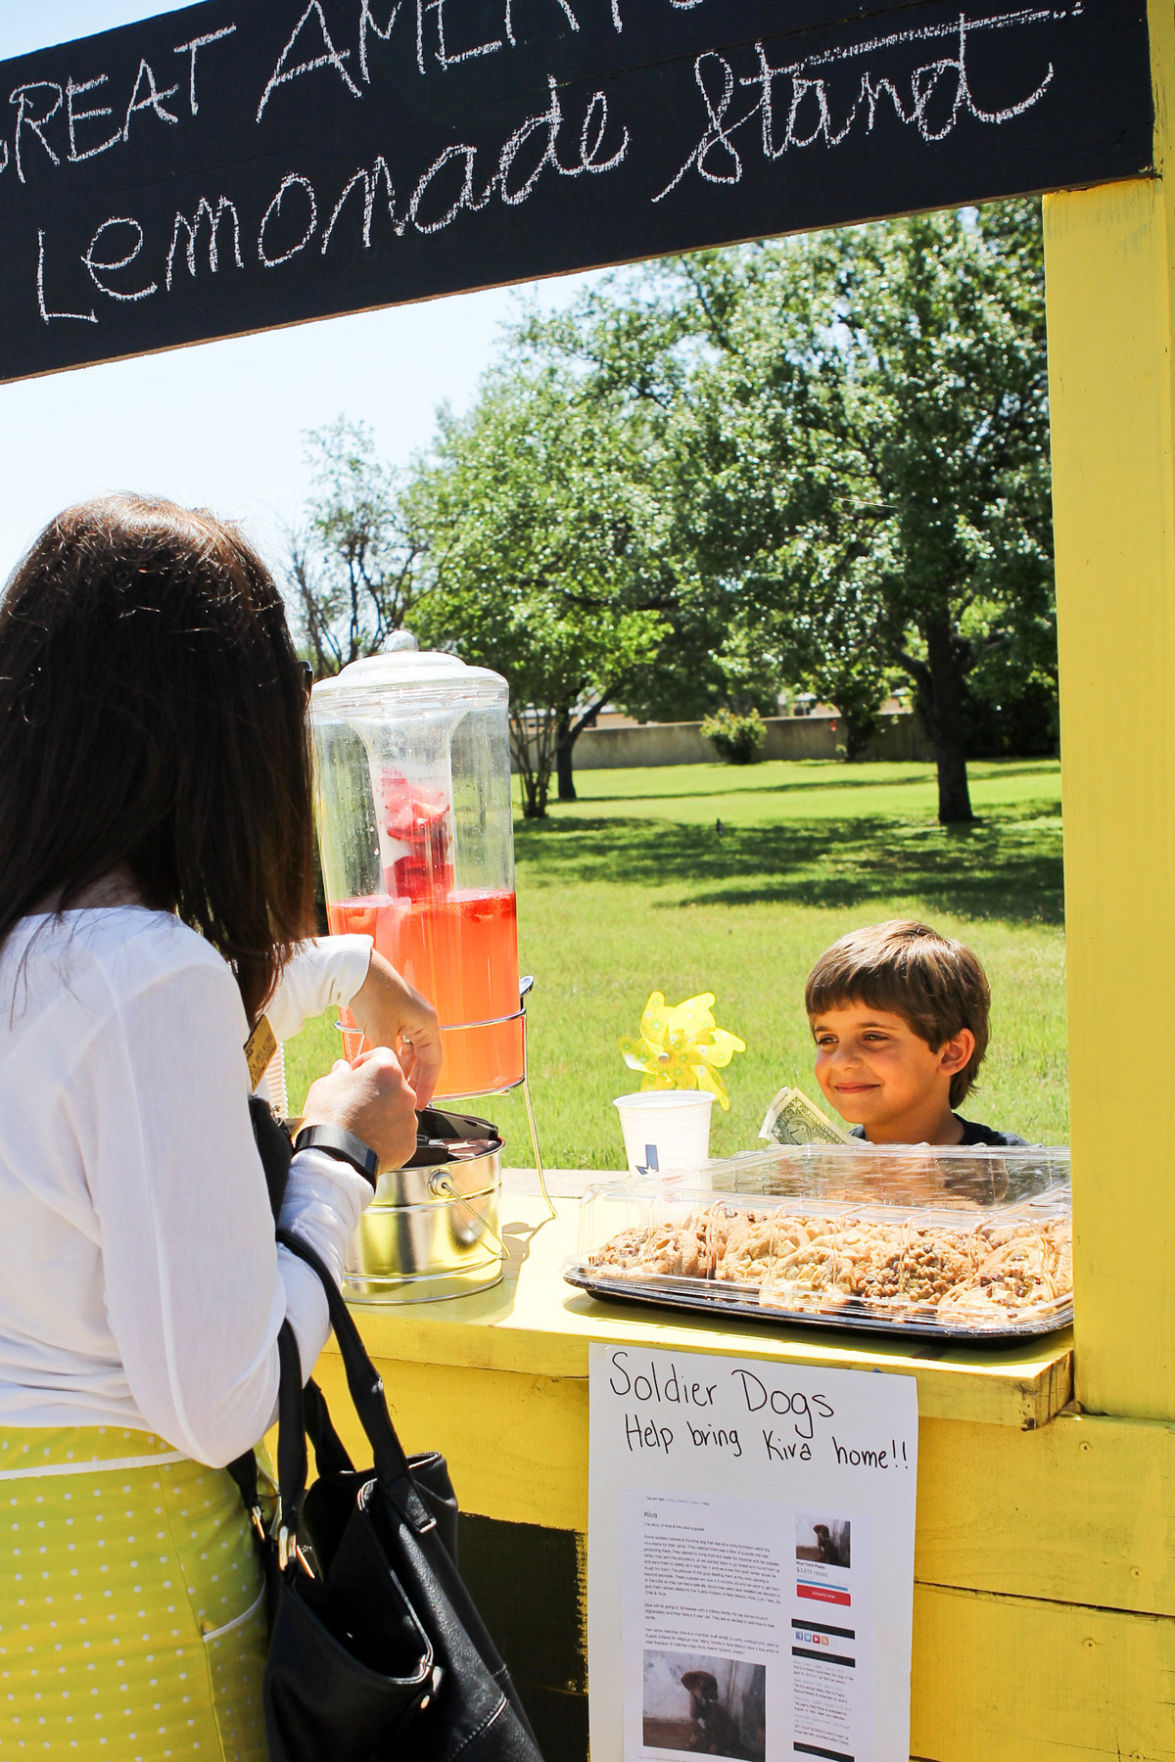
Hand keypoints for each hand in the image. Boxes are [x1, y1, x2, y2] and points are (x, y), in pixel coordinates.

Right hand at [301, 1046, 417, 1171]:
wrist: (334, 1158)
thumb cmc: (328, 1119)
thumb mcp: (326, 1085)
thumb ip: (340, 1073)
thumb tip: (343, 1068)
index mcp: (386, 1071)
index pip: (382, 1055)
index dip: (367, 1062)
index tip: (356, 1073)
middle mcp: (405, 1092)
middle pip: (394, 1084)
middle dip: (378, 1089)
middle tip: (357, 1102)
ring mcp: (409, 1119)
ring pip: (398, 1110)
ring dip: (384, 1113)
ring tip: (361, 1125)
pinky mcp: (409, 1143)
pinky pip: (400, 1134)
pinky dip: (388, 1136)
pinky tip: (369, 1140)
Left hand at [349, 951, 442, 1107]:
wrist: (357, 969)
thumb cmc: (374, 995)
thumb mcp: (382, 1032)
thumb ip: (389, 1059)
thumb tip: (390, 1080)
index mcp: (428, 1023)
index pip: (434, 1062)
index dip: (428, 1085)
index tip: (421, 1103)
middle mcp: (423, 1020)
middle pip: (424, 1057)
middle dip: (416, 1079)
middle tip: (408, 1099)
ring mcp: (410, 1016)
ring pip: (411, 1050)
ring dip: (404, 1068)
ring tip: (395, 1086)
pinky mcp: (397, 1013)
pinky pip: (401, 1040)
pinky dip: (394, 1055)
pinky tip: (385, 1066)